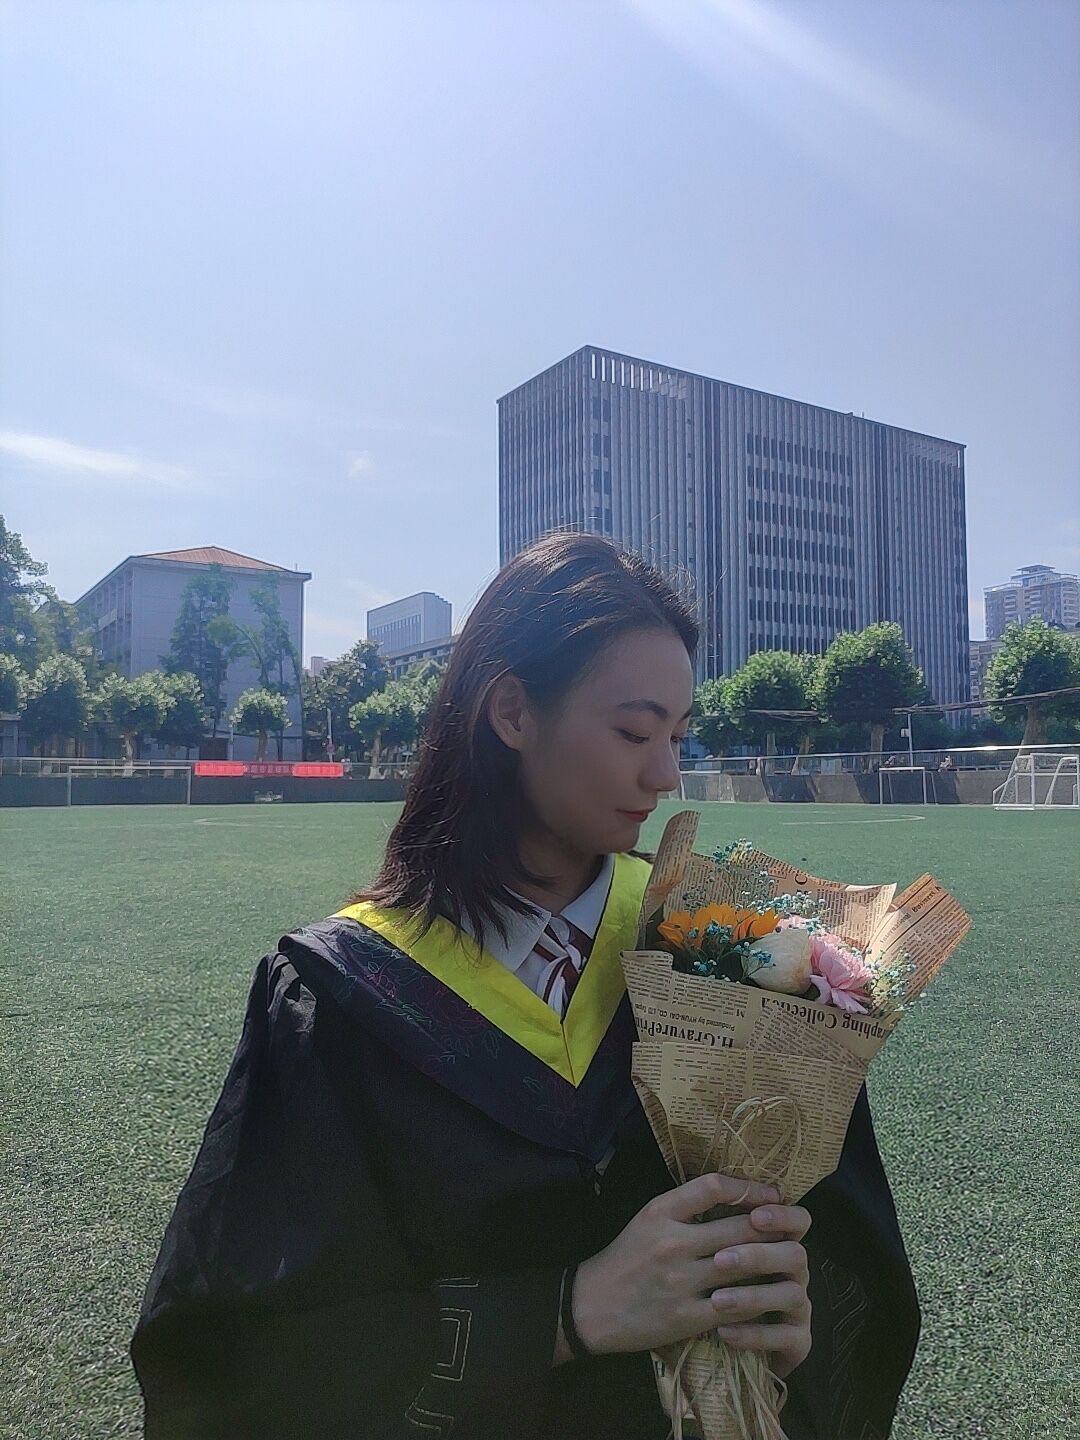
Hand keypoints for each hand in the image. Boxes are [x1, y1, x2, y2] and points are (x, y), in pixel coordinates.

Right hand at [571, 1172, 810, 1365]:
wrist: (592, 1306)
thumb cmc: (627, 1257)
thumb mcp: (649, 1217)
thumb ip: (687, 1204)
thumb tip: (738, 1194)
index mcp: (660, 1212)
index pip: (713, 1186)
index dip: (750, 1188)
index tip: (772, 1194)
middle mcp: (672, 1243)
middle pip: (738, 1228)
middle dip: (773, 1227)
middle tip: (796, 1225)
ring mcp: (681, 1282)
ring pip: (743, 1267)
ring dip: (772, 1262)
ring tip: (791, 1257)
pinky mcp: (687, 1318)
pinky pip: (736, 1306)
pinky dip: (757, 1299)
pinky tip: (771, 1295)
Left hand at [710, 1199, 811, 1377]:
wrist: (711, 1338)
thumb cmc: (708, 1286)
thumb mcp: (706, 1250)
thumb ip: (715, 1223)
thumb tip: (706, 1189)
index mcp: (778, 1242)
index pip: (798, 1220)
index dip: (782, 1215)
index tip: (755, 1216)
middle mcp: (794, 1272)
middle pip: (795, 1254)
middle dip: (758, 1254)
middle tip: (720, 1260)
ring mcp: (800, 1308)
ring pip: (792, 1295)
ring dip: (753, 1296)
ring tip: (716, 1301)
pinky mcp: (798, 1342)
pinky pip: (786, 1338)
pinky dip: (756, 1335)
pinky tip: (725, 1333)